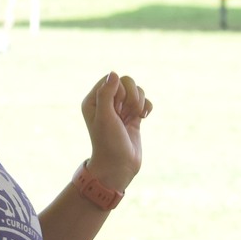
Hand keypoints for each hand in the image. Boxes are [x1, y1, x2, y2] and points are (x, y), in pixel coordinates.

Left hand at [81, 72, 151, 191]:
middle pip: (126, 82)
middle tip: (127, 113)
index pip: (112, 79)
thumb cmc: (108, 142)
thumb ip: (106, 94)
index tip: (116, 109)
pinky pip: (144, 101)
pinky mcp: (133, 116)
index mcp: (93, 101)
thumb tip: (114, 73)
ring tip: (134, 117)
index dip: (119, 90)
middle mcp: (106, 103)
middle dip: (132, 96)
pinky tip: (143, 118)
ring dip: (139, 102)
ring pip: (137, 90)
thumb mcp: (104, 117)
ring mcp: (121, 109)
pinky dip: (147, 107)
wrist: (119, 166)